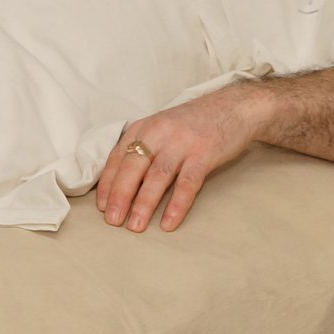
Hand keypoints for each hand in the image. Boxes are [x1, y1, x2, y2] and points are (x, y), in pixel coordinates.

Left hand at [93, 86, 264, 233]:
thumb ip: (141, 148)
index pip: (117, 158)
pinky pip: (187, 183)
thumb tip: (120, 182)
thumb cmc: (192, 123)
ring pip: (157, 177)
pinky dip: (176, 204)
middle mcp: (158, 134)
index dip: (107, 183)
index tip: (100, 206)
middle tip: (112, 220)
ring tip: (135, 226)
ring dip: (143, 203)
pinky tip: (168, 222)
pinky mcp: (204, 154)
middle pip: (132, 168)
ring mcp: (181, 143)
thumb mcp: (159, 128)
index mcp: (142, 128)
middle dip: (119, 196)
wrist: (232, 107)